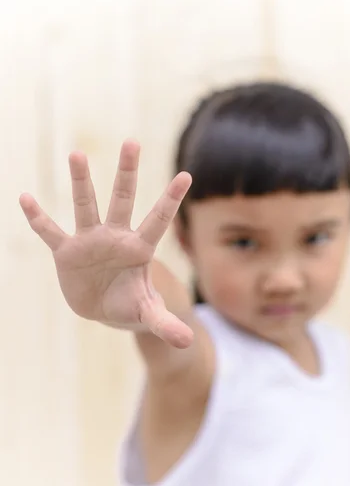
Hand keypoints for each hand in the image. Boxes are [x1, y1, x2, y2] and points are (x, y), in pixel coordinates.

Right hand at [19, 140, 192, 347]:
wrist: (104, 309)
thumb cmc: (131, 306)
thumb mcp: (148, 315)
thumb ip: (165, 324)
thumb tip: (187, 343)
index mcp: (139, 249)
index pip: (157, 222)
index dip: (170, 201)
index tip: (186, 176)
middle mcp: (115, 237)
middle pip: (122, 200)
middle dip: (127, 174)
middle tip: (132, 142)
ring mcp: (90, 242)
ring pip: (86, 206)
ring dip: (82, 182)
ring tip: (77, 154)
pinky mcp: (67, 252)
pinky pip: (50, 232)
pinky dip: (38, 219)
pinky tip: (26, 199)